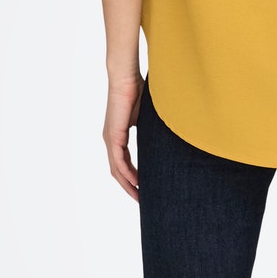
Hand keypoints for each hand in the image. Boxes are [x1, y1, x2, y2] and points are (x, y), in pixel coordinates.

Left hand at [104, 73, 143, 200]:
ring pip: (117, 170)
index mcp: (117, 136)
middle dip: (130, 187)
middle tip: (142, 200)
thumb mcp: (146, 117)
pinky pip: (119, 161)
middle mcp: (111, 140)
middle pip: (118, 172)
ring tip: (140, 197)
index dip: (132, 177)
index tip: (144, 188)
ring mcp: (110, 139)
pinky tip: (137, 183)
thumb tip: (166, 138)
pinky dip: (127, 173)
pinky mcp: (113, 136)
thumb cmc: (137, 91)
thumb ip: (151, 130)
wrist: (125, 77)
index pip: (123, 163)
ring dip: (128, 185)